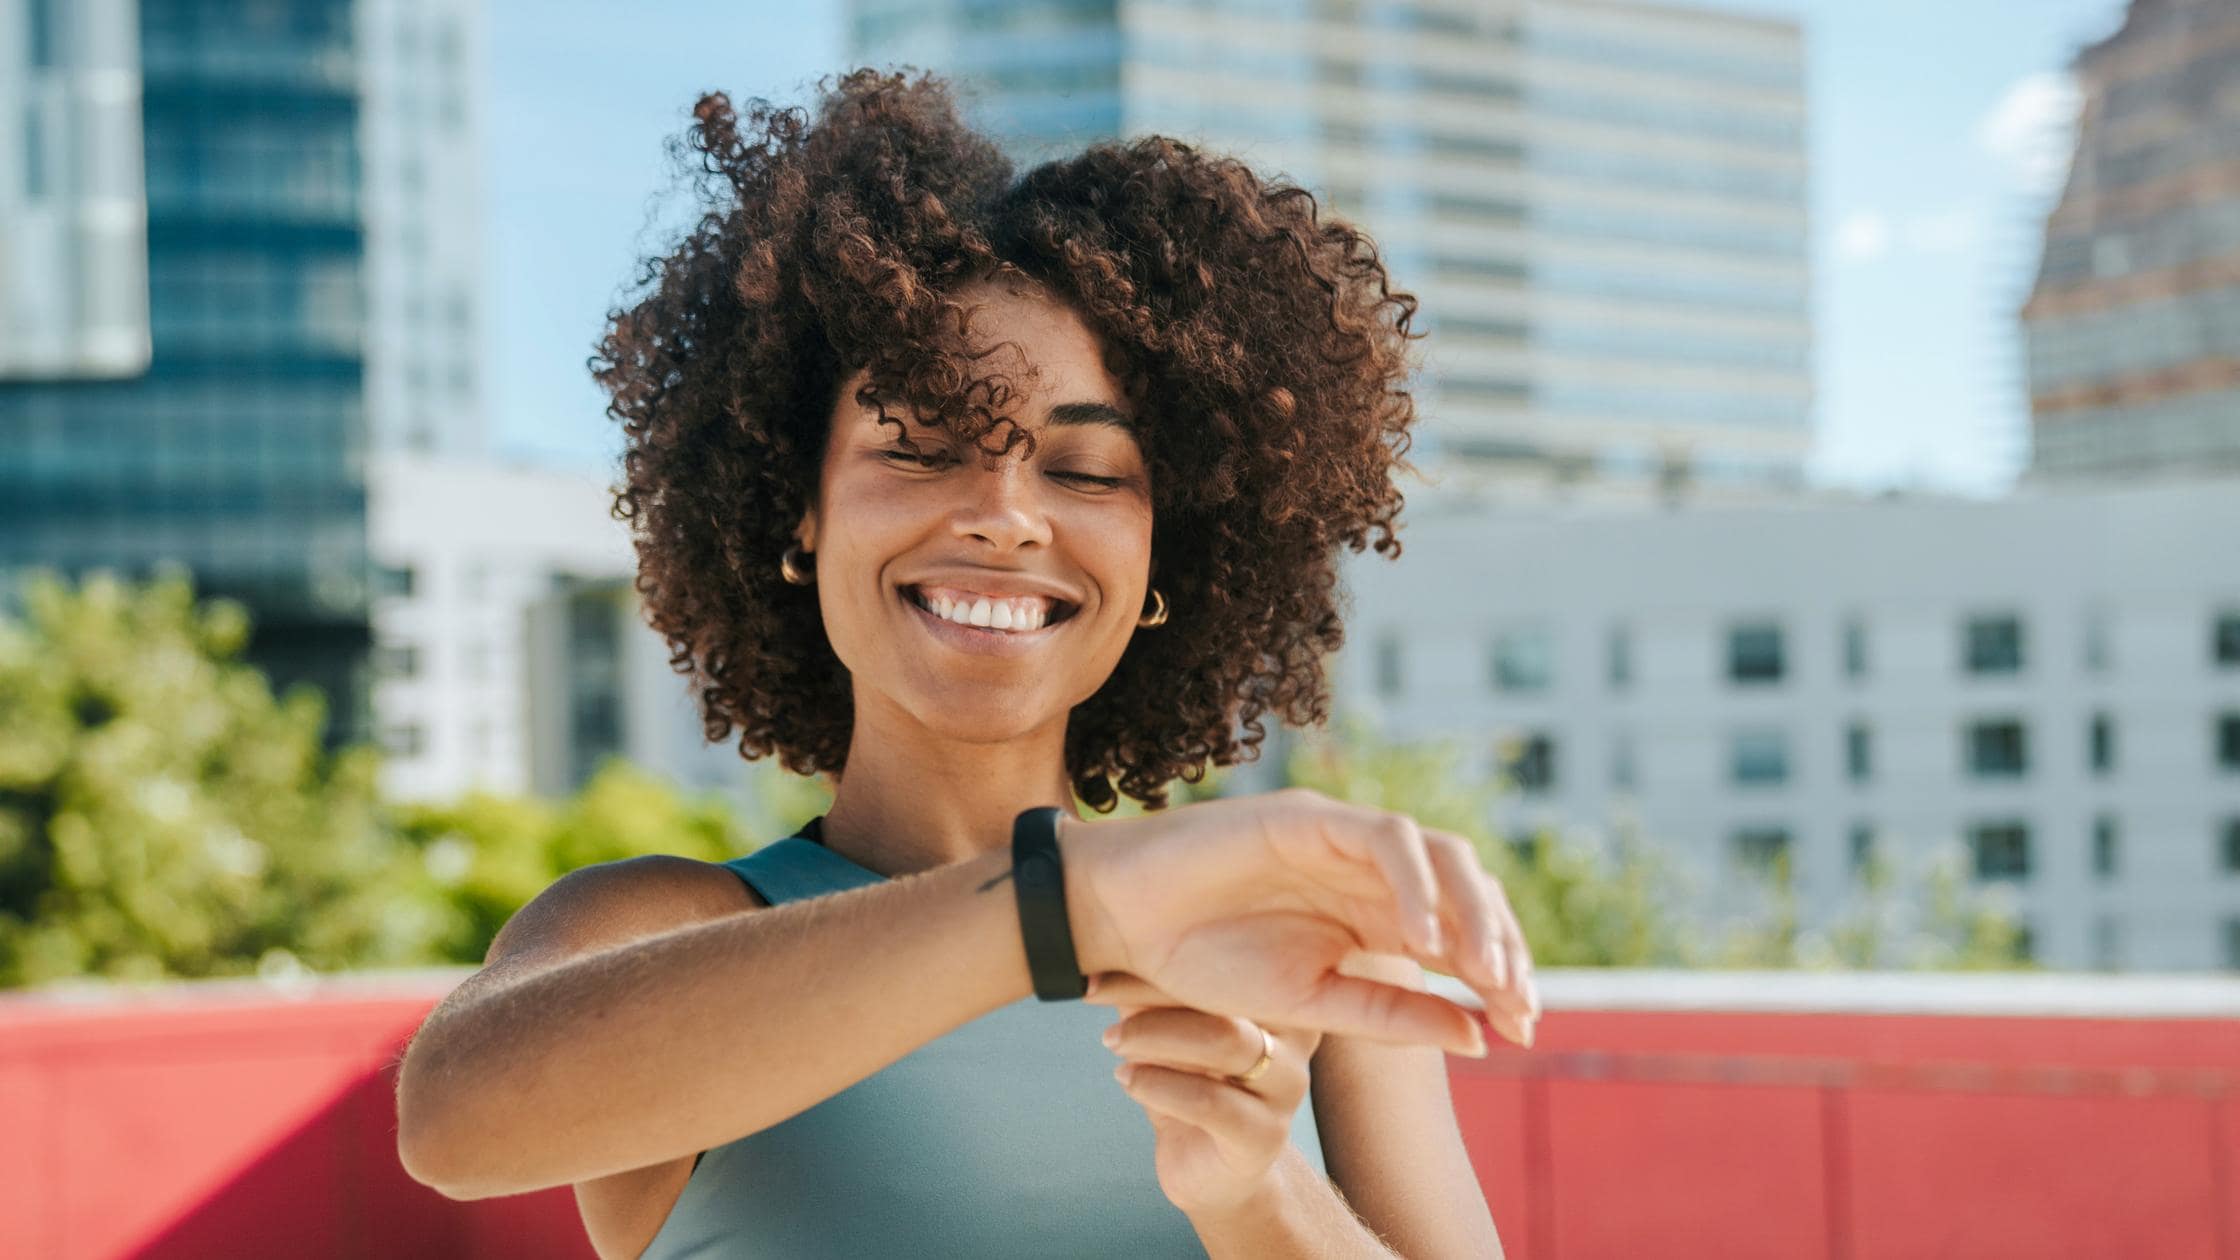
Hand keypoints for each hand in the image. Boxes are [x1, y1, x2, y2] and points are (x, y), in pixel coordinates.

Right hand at [1061, 788, 1540, 1055]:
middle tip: (1518, 1005)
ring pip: (1443, 855)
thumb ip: (1391, 1017)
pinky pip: (1386, 838)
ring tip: (1485, 975)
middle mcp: (1373, 874)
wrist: (1125, 922)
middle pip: (1470, 893)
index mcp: (1378, 918)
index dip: (1502, 978)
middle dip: (1504, 947)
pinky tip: (1422, 938)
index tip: (1523, 1030)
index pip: (1466, 937)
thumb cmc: (1206, 961)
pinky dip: (1416, 884)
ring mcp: (1345, 839)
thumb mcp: (1312, 1005)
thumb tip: (1481, 1037)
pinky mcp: (1313, 815)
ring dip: (1473, 914)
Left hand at [1089, 972, 1321, 1216]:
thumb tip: (1109, 943)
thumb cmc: (1190, 1081)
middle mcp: (1296, 1035)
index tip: (1103, 961)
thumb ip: (1151, 989)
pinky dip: (1159, 1086)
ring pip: (1226, 1041)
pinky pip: (1210, 1102)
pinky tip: (1128, 1080)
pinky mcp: (1266, 1136)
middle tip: (1097, 994)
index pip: (1221, 961)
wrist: (1209, 1168)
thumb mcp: (1169, 1027)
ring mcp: (1287, 1086)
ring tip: (1113, 1043)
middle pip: (1229, 992)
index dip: (1158, 958)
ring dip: (1155, 1036)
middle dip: (1154, 991)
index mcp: (1278, 994)